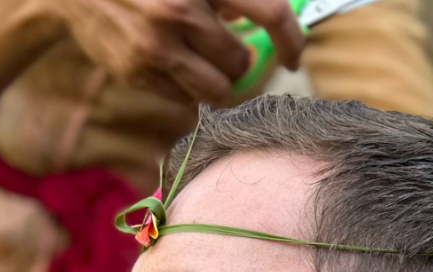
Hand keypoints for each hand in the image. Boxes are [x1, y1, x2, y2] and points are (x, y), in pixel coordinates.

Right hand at [50, 0, 304, 104]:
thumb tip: (267, 18)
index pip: (272, 13)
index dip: (291, 40)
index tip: (293, 56)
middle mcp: (181, 11)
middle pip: (241, 63)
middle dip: (238, 62)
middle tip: (222, 50)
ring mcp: (158, 46)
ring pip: (217, 90)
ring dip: (217, 82)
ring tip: (199, 62)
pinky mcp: (139, 73)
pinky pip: (185, 99)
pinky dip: (185, 88)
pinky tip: (167, 63)